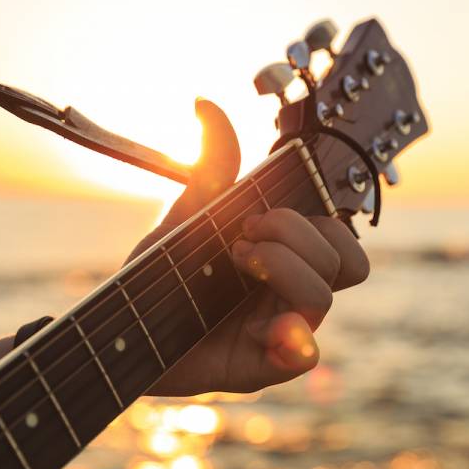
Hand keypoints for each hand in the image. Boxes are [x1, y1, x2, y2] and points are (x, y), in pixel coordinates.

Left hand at [128, 98, 369, 394]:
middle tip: (242, 236)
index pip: (341, 239)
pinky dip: (293, 337)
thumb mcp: (187, 217)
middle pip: (346, 261)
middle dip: (295, 235)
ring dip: (283, 267)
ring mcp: (281, 328)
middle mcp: (293, 293)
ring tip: (236, 260)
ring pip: (323, 296)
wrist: (121, 326)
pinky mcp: (262, 365)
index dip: (314, 221)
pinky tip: (268, 327)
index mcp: (288, 260)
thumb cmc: (163, 274)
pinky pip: (303, 355)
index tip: (256, 212)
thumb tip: (205, 103)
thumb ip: (210, 169)